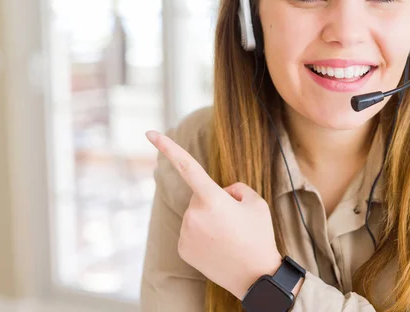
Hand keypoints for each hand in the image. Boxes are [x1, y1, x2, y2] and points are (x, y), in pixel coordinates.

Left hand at [145, 130, 282, 299]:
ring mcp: (186, 233)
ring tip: (229, 236)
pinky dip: (203, 234)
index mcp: (213, 198)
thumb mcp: (256, 202)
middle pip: (200, 195)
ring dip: (209, 218)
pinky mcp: (183, 248)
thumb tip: (219, 191)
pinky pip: (192, 230)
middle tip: (234, 221)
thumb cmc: (258, 235)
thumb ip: (235, 188)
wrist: (255, 276)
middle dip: (214, 200)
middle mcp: (194, 214)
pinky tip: (218, 246)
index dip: (168, 148)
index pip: (188, 166)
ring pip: (196, 213)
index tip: (150, 133)